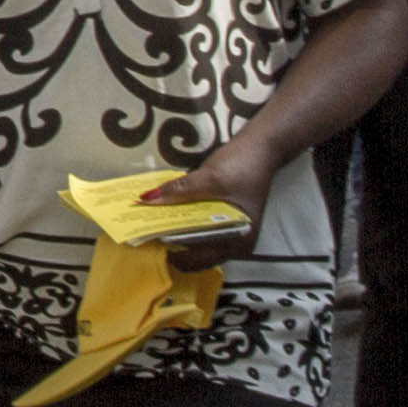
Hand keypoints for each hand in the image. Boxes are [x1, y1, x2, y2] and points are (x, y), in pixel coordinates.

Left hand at [138, 132, 279, 268]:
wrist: (262, 147)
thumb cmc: (241, 165)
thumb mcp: (208, 177)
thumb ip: (179, 191)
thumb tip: (146, 200)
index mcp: (237, 242)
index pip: (196, 259)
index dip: (170, 252)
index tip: (145, 242)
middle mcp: (236, 246)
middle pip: (196, 257)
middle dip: (171, 248)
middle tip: (145, 236)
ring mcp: (233, 236)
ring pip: (198, 246)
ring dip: (177, 238)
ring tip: (152, 228)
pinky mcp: (227, 225)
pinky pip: (201, 233)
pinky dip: (186, 229)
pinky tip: (169, 219)